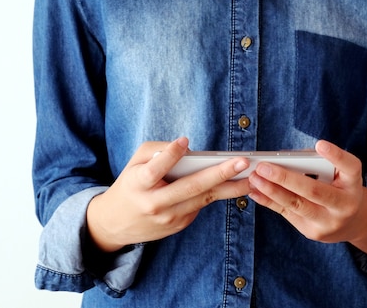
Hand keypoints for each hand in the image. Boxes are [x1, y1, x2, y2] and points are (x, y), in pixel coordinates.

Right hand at [86, 137, 250, 251]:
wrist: (116, 223)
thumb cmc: (130, 184)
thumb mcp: (135, 162)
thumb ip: (158, 152)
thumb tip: (188, 149)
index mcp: (139, 184)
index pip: (155, 169)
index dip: (169, 155)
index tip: (184, 142)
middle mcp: (155, 204)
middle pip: (191, 187)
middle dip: (219, 173)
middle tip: (242, 162)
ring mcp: (169, 218)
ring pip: (204, 199)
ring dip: (230, 188)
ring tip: (251, 177)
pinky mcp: (179, 225)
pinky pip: (200, 205)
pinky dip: (217, 193)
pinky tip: (236, 185)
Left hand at [248, 140, 366, 255]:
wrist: (351, 223)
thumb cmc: (340, 188)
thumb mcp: (340, 175)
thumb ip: (320, 164)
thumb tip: (285, 157)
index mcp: (354, 184)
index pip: (350, 167)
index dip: (336, 156)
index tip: (320, 144)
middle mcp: (345, 205)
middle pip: (314, 191)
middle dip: (285, 178)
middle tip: (263, 166)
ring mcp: (328, 222)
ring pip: (296, 205)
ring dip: (271, 190)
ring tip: (254, 178)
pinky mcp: (312, 232)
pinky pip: (287, 214)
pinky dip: (269, 201)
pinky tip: (255, 192)